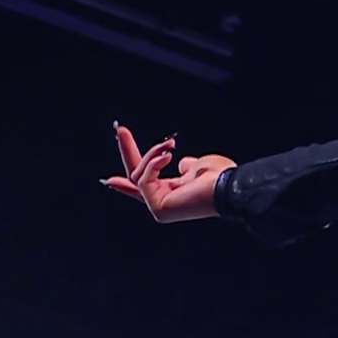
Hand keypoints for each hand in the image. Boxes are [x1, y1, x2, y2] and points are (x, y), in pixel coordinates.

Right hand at [103, 122, 235, 222]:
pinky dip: (154, 164)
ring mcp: (160, 207)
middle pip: (136, 177)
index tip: (109, 180)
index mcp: (174, 192)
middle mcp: (165, 202)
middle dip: (128, 152)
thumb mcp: (199, 165)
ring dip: (153, 154)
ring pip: (139, 174)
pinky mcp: (157, 207)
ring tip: (170, 145)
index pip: (146, 187)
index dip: (127, 183)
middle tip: (121, 130)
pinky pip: (144, 179)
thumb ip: (186, 166)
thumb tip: (181, 162)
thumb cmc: (221, 176)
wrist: (228, 186)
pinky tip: (169, 156)